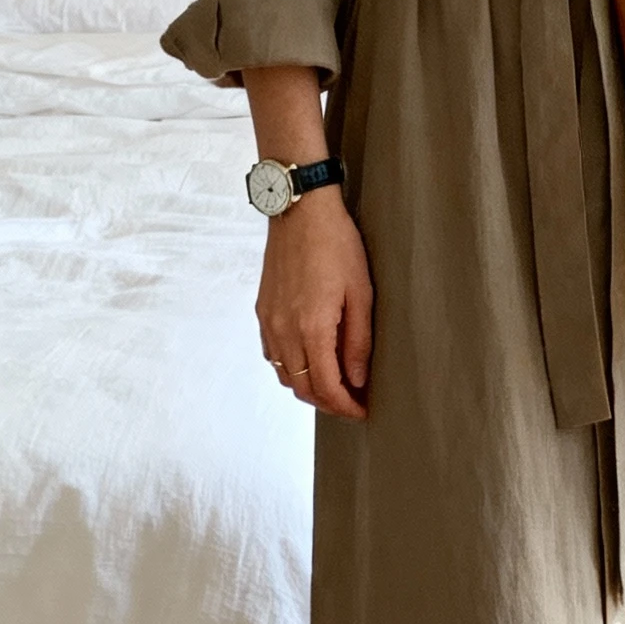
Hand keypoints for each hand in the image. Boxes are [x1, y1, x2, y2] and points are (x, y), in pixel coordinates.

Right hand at [257, 189, 372, 420]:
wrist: (300, 212)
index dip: (345, 406)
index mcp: (312, 328)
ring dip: (308, 387)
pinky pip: (273, 355)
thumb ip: (358, 342)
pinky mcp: (262, 311)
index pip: (326, 387)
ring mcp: (269, 322)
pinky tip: (311, 358)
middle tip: (352, 401)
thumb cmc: (336, 245)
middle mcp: (284, 331)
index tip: (362, 411)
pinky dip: (291, 368)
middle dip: (328, 403)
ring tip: (335, 383)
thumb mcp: (360, 293)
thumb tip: (358, 380)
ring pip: (285, 376)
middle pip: (302, 389)